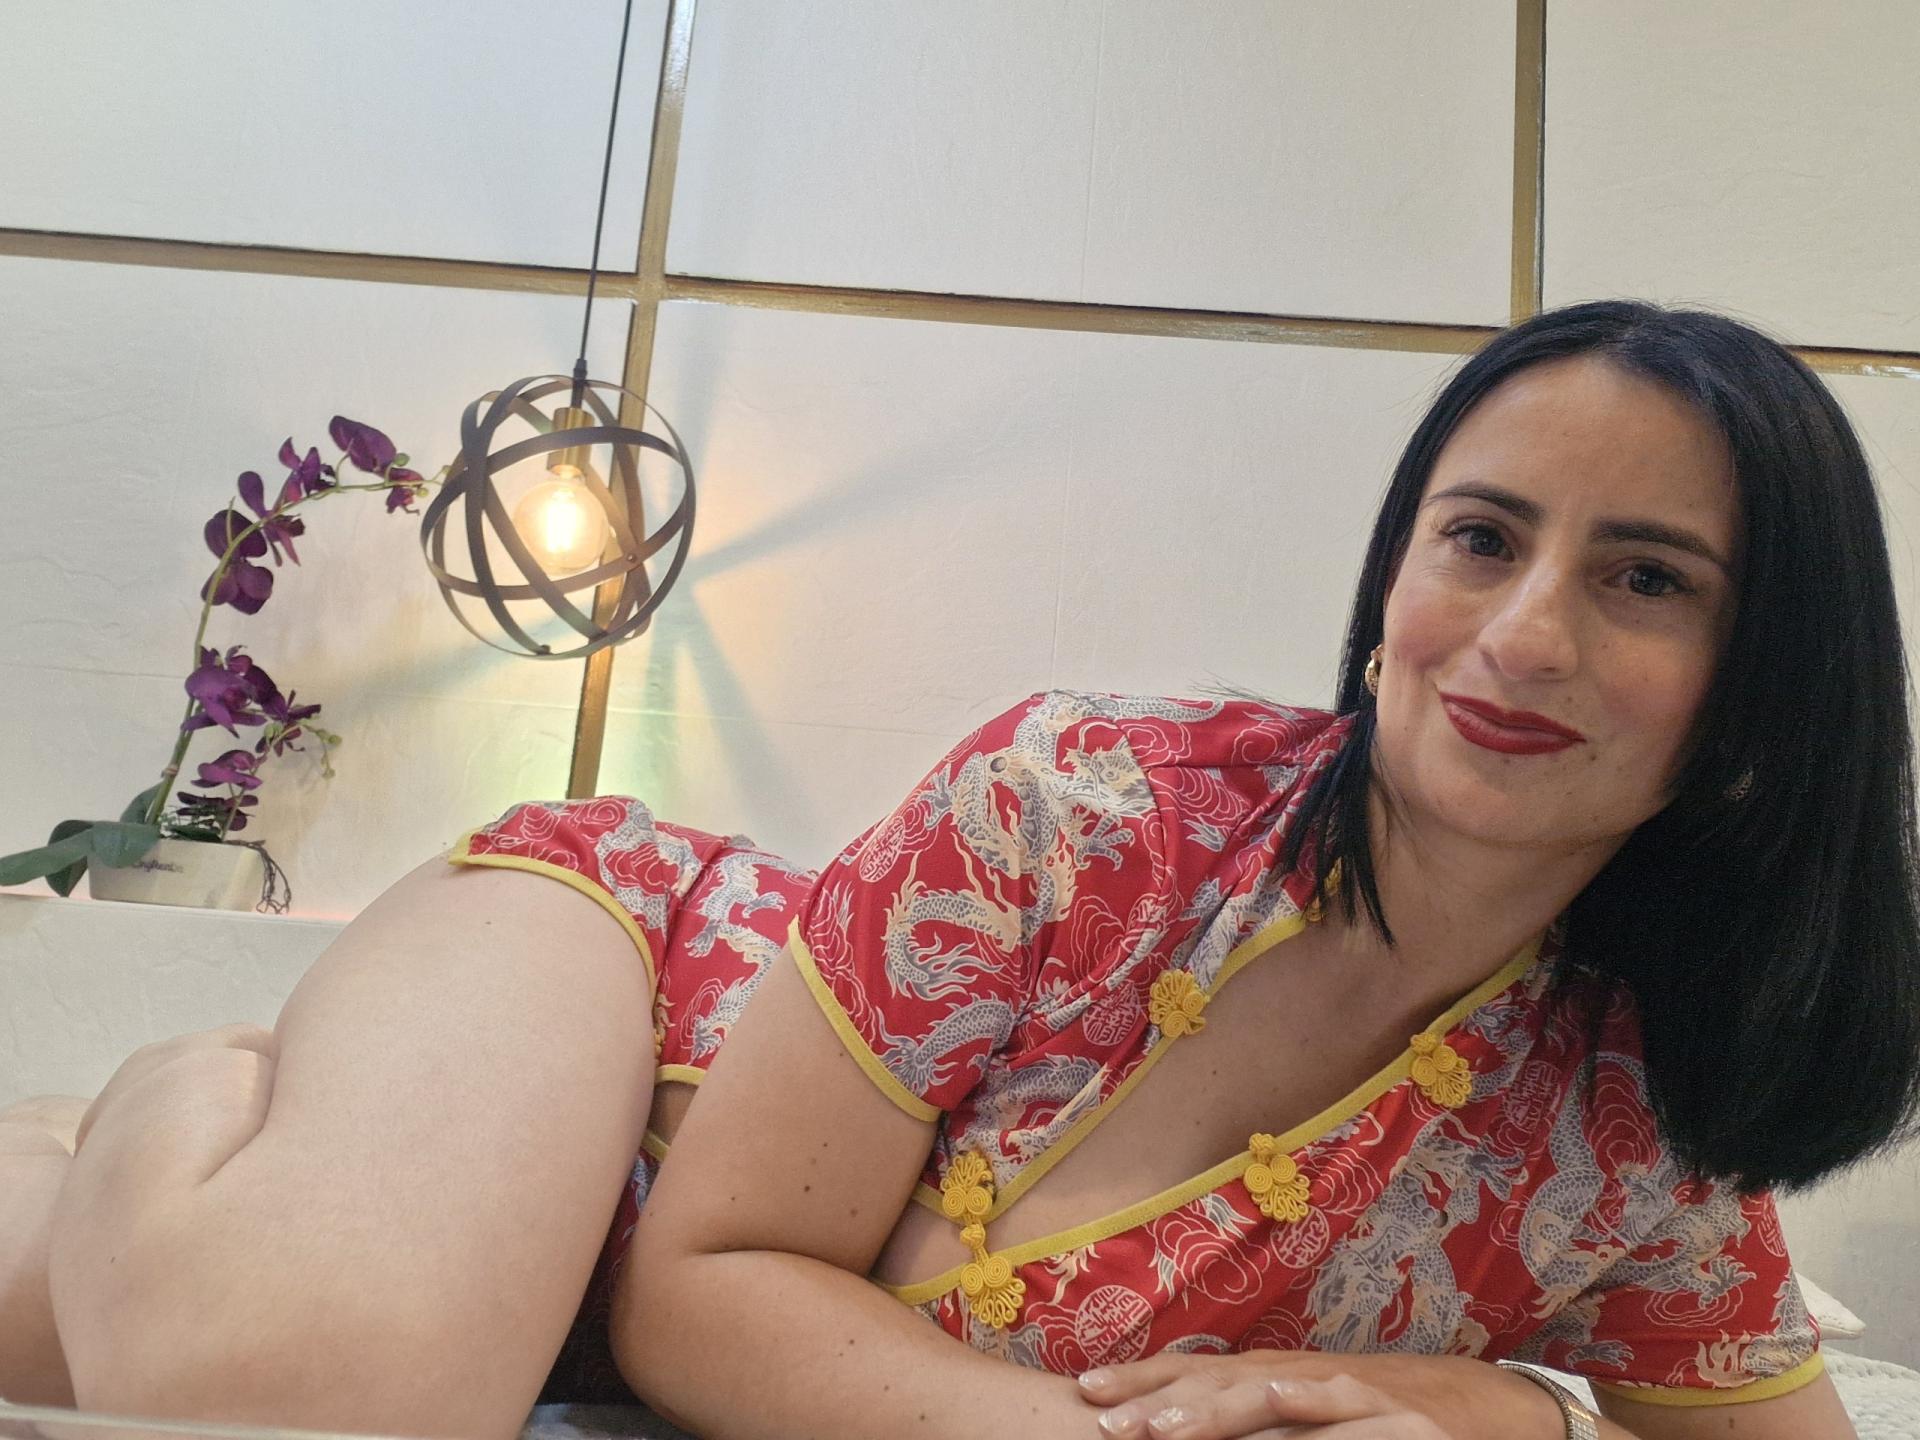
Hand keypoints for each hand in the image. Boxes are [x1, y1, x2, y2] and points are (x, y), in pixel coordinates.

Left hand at [1076, 1351, 1460, 1439]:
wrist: (1482, 1407)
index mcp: (1276, 1375)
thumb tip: (1180, 1428)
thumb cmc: (1381, 1418)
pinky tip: (1273, 1407)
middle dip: (1160, 1405)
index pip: (1197, 1374)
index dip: (1142, 1381)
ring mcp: (1349, 1395)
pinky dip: (1306, 1416)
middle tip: (1109, 1423)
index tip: (1085, 1393)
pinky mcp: (1396, 1423)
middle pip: (1219, 1386)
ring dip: (1213, 1416)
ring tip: (1164, 1432)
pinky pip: (1341, 1423)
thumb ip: (1256, 1425)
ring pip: (1269, 1404)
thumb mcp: (1310, 1416)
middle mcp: (1303, 1375)